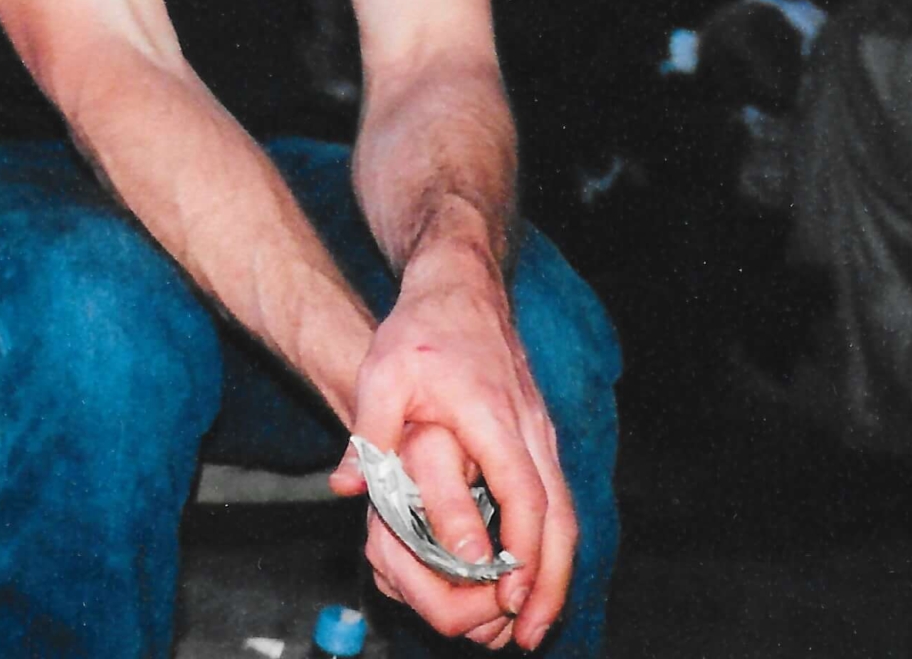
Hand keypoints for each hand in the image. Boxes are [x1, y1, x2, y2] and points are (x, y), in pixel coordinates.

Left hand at [330, 252, 574, 650]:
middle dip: (549, 580)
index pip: (523, 491)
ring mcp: (540, 431)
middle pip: (558, 514)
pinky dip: (551, 542)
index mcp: (493, 415)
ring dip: (554, 569)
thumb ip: (367, 433)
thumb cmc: (419, 330)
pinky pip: (556, 497)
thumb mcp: (381, 373)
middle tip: (529, 632)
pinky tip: (532, 574)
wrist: (460, 287)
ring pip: (565, 510)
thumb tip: (346, 487)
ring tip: (533, 621)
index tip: (507, 595)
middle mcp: (529, 427)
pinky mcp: (538, 435)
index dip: (520, 549)